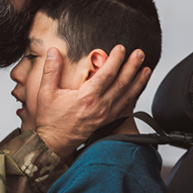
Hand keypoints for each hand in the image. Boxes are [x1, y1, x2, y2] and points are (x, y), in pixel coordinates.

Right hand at [35, 45, 150, 163]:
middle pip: (122, 83)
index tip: (121, 48)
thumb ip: (51, 70)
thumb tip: (53, 52)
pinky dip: (134, 97)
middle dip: (132, 66)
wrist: (54, 143)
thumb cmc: (50, 120)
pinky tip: (138, 90)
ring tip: (146, 69)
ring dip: (138, 81)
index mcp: (87, 97)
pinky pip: (126, 108)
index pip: (107, 74)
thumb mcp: (46, 93)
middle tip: (140, 54)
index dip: (116, 59)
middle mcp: (100, 106)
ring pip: (127, 96)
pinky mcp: (108, 122)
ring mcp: (106, 115)